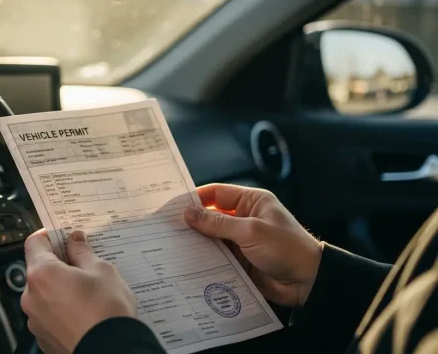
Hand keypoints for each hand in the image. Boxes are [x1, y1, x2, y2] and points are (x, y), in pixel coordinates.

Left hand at [21, 229, 136, 353]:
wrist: (112, 352)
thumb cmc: (106, 310)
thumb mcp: (101, 270)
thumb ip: (82, 252)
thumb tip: (75, 240)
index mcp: (42, 274)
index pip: (34, 242)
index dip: (49, 236)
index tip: (64, 236)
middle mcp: (31, 297)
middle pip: (38, 270)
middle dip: (57, 264)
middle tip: (82, 265)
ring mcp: (35, 320)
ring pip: (43, 294)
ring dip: (59, 288)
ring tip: (86, 293)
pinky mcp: (43, 338)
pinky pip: (48, 315)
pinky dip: (61, 310)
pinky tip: (82, 312)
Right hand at [184, 183, 322, 307]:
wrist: (308, 283)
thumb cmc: (287, 249)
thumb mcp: (251, 232)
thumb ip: (218, 223)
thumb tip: (189, 214)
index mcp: (251, 202)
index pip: (216, 193)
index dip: (195, 198)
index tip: (173, 206)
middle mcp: (244, 218)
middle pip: (211, 215)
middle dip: (192, 221)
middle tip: (167, 227)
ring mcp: (240, 240)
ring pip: (211, 237)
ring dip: (196, 241)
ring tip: (172, 245)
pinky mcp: (238, 259)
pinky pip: (216, 256)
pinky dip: (204, 257)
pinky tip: (187, 260)